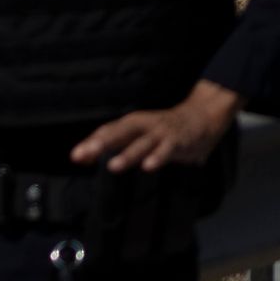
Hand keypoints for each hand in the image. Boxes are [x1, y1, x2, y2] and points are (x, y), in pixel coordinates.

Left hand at [73, 80, 240, 172]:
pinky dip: (158, 157)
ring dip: (128, 154)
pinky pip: (167, 150)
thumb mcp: (141, 135)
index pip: (109, 131)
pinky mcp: (179, 140)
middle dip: (102, 143)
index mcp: (134, 124)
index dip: (92, 142)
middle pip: (121, 132)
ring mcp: (162, 133)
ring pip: (142, 143)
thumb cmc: (167, 129)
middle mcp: (146, 125)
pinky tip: (148, 167)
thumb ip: (115, 145)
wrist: (204, 114)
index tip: (75, 156)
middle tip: (84, 154)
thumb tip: (82, 157)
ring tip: (113, 165)